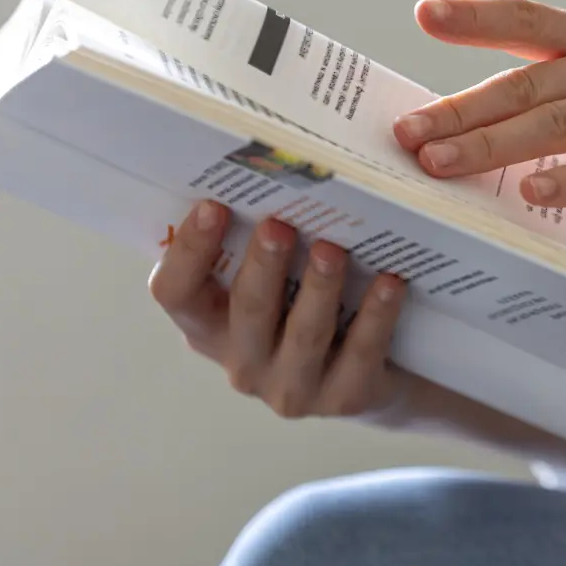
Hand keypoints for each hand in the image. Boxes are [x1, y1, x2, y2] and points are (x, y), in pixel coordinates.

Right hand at [149, 201, 408, 418]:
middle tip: (279, 224)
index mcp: (210, 328)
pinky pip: (361, 352)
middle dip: (263, 265)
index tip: (213, 205)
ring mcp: (294, 389)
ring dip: (319, 288)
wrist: (375, 377)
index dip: (188, 252)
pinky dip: (376, 314)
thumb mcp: (274, 285)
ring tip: (332, 249)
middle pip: (246, 311)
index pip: (176, 294)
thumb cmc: (310, 310)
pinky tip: (390, 282)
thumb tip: (265, 167)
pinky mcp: (347, 398)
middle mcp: (243, 364)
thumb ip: (257, 245)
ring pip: (305, 334)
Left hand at [393, 0, 565, 234]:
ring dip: (493, 146)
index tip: (425, 14)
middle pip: (528, 85)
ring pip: (557, 124)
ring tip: (440, 164)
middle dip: (462, 110)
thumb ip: (560, 93)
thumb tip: (468, 123)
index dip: (476, 18)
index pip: (529, 21)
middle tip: (408, 134)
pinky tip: (530, 191)